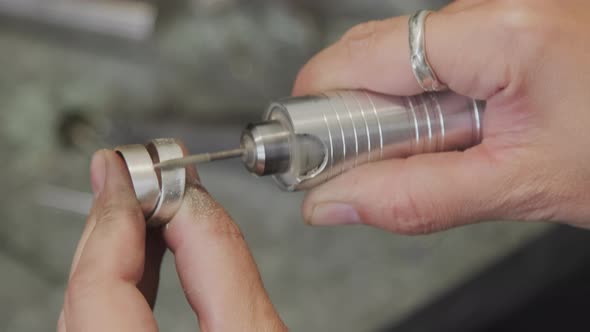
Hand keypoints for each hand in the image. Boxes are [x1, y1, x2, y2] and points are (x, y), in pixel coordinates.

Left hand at [58, 150, 285, 330]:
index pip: (99, 287)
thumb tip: (195, 198)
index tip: (122, 172)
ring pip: (89, 310)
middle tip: (126, 176)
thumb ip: (224, 266)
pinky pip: (105, 322)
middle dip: (113, 226)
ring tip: (139, 205)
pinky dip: (127, 281)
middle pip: (88, 295)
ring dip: (119, 252)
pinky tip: (145, 254)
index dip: (113, 219)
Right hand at [294, 0, 589, 232]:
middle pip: (372, 50)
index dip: (321, 107)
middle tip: (379, 163)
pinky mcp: (505, 18)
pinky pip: (435, 52)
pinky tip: (459, 124)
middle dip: (357, 112)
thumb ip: (414, 199)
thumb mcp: (520, 187)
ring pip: (402, 53)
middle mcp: (497, 1)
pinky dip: (428, 94)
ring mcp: (501, 6)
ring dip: (398, 107)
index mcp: (501, 31)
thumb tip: (332, 204)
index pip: (358, 57)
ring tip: (442, 147)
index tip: (312, 151)